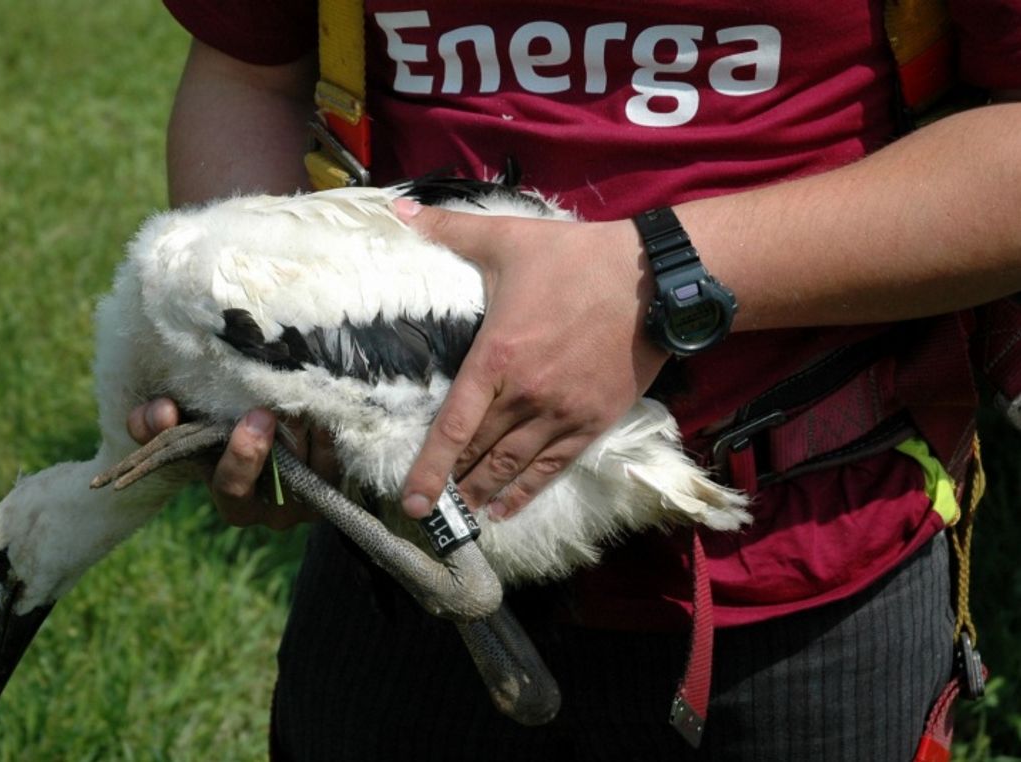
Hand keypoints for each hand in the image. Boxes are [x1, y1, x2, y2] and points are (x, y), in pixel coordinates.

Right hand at [127, 399, 325, 527]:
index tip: (255, 415)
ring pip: (310, 470)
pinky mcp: (330, 491)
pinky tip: (324, 411)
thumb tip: (159, 412)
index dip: (243, 457)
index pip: (232, 489)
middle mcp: (268, 511)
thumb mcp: (183, 428)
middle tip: (283, 405)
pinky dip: (329, 439)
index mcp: (229, 498)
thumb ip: (157, 422)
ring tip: (302, 398)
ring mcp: (304, 505)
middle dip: (285, 440)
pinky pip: (333, 467)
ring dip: (307, 432)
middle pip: (279, 481)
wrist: (264, 439)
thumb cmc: (216, 433)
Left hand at [395, 200, 668, 519]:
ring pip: (513, 465)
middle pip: (479, 451)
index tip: (410, 500)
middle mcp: (525, 394)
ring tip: (463, 510)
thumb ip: (448, 229)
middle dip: (452, 481)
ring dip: (484, 490)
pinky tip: (507, 508)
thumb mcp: (508, 238)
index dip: (429, 468)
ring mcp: (561, 413)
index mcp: (496, 357)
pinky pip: (553, 466)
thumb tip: (397, 208)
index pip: (453, 426)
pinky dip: (527, 491)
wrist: (652, 280)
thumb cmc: (575, 259)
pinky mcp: (593, 421)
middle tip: (430, 506)